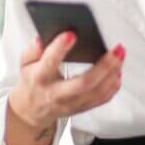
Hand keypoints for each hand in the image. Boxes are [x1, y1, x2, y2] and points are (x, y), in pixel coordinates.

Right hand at [8, 32, 125, 131]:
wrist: (32, 110)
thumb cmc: (31, 81)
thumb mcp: (24, 63)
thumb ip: (33, 49)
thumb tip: (42, 38)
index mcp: (40, 78)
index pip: (50, 63)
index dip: (60, 48)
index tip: (72, 34)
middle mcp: (57, 94)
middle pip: (84, 83)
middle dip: (104, 65)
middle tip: (116, 48)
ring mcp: (71, 104)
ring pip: (97, 92)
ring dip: (113, 73)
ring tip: (120, 55)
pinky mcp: (82, 108)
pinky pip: (102, 99)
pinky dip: (113, 85)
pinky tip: (117, 71)